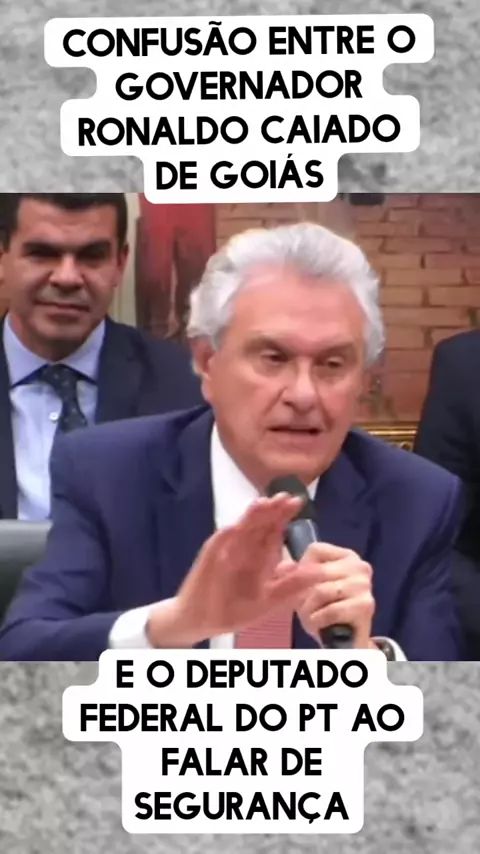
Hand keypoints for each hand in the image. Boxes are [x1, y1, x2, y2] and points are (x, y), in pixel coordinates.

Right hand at [147, 493, 322, 647]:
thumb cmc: (235, 610)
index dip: (284, 516)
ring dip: (250, 517)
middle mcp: (245, 549)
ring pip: (240, 530)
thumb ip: (291, 586)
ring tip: (263, 504)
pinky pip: (217, 547)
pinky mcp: (208, 560)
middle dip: (272, 510)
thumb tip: (318, 571)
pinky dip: (224, 538)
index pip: (274, 530)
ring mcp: (226, 551)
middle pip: (260, 524)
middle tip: (286, 496)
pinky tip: (233, 529)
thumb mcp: (269, 601)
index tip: (298, 502)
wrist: (202, 621)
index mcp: (260, 556)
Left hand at [295, 543, 374, 648]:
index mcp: (347, 556)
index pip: (315, 550)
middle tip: (304, 606)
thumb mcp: (305, 588)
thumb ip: (292, 571)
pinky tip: (320, 624)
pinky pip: (331, 611)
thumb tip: (282, 563)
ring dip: (309, 609)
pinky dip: (319, 620)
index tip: (300, 586)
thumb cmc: (324, 610)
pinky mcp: (365, 605)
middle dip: (303, 593)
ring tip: (312, 616)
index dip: (300, 569)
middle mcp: (359, 566)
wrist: (346, 642)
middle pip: (316, 571)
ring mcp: (363, 585)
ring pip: (321, 592)